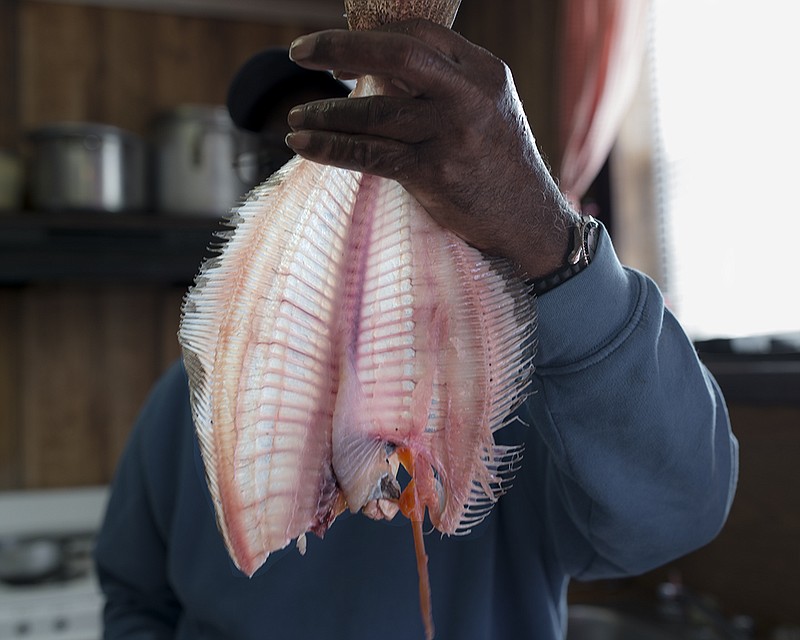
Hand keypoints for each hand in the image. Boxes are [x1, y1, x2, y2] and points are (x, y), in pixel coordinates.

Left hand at [286, 19, 578, 278]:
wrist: (530, 223)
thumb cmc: (499, 166)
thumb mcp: (485, 110)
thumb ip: (442, 86)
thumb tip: (373, 69)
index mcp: (484, 70)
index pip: (418, 33)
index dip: (369, 36)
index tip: (334, 54)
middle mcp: (471, 95)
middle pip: (397, 53)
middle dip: (340, 47)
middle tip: (299, 52)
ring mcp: (454, 134)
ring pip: (376, 110)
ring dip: (326, 112)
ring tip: (296, 119)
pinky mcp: (437, 173)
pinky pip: (371, 154)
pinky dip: (331, 147)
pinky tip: (303, 144)